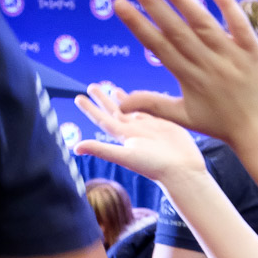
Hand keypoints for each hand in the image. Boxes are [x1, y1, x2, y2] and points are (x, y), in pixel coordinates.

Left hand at [73, 85, 206, 185]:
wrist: (183, 170)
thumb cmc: (155, 166)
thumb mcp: (126, 156)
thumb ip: (102, 149)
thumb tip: (75, 148)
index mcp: (124, 136)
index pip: (103, 119)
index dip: (90, 109)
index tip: (78, 97)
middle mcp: (135, 131)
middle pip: (115, 111)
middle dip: (103, 99)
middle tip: (93, 86)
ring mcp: (150, 128)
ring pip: (133, 110)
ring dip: (123, 100)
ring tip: (113, 89)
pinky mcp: (166, 125)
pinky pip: (151, 110)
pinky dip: (144, 103)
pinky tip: (140, 97)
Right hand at [110, 0, 257, 147]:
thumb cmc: (223, 125)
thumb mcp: (185, 117)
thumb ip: (153, 104)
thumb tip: (120, 104)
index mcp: (188, 77)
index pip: (158, 45)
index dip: (137, 24)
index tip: (119, 3)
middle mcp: (208, 63)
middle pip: (176, 29)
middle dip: (152, 3)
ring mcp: (232, 56)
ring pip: (203, 22)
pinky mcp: (254, 52)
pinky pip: (240, 25)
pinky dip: (227, 4)